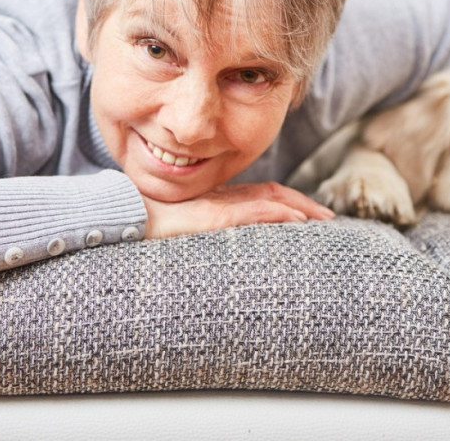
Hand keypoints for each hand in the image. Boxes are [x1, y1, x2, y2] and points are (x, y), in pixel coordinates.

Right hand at [142, 182, 334, 238]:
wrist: (120, 222)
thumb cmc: (145, 230)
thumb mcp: (182, 234)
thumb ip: (203, 234)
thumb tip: (221, 254)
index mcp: (217, 203)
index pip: (262, 196)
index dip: (289, 203)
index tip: (312, 216)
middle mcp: (221, 200)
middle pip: (272, 194)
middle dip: (303, 204)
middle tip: (329, 217)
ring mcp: (216, 207)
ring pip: (268, 199)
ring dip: (298, 207)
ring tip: (321, 219)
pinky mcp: (210, 217)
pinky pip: (250, 211)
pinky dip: (276, 213)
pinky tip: (296, 221)